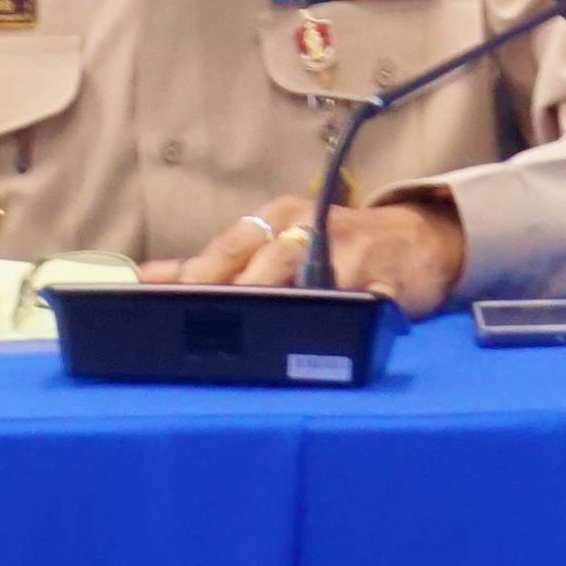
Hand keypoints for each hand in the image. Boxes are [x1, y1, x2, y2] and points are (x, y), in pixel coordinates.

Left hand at [147, 189, 466, 316]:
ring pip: (309, 280)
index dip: (198, 273)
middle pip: (265, 260)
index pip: (231, 244)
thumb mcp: (276, 240)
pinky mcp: (384, 282)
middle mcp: (312, 226)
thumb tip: (149, 276)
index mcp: (281, 216)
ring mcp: (351, 253)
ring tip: (250, 336)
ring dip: (280, 305)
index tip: (165, 299)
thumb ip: (217, 261)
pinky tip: (321, 349)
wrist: (416, 240)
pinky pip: (359, 306)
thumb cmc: (337, 243)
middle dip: (233, 294)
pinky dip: (340, 322)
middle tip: (201, 325)